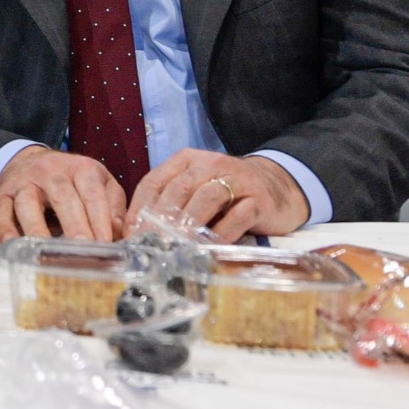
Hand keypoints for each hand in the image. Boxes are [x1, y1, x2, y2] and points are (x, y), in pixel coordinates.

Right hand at [0, 146, 125, 241]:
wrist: (29, 160)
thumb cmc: (70, 178)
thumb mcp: (98, 181)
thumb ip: (113, 205)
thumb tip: (119, 233)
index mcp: (80, 168)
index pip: (92, 194)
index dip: (100, 220)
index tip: (106, 246)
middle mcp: (50, 172)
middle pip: (62, 197)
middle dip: (74, 226)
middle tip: (83, 251)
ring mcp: (24, 182)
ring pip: (29, 203)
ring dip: (39, 229)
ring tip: (49, 253)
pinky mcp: (2, 194)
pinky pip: (3, 213)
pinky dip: (7, 231)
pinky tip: (16, 247)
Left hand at [126, 149, 308, 241]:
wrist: (277, 186)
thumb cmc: (225, 193)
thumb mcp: (194, 190)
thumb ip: (170, 203)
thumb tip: (137, 232)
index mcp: (186, 160)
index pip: (154, 181)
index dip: (140, 208)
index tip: (131, 234)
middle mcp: (210, 164)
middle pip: (178, 189)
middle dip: (161, 219)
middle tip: (150, 244)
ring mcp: (237, 180)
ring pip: (207, 198)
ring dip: (189, 225)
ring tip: (176, 247)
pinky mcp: (259, 199)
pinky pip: (237, 216)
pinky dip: (222, 234)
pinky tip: (210, 248)